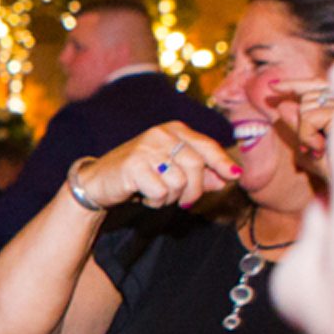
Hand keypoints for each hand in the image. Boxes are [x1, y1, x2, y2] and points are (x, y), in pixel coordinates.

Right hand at [78, 120, 241, 209]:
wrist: (98, 181)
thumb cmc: (139, 175)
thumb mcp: (172, 171)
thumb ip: (199, 173)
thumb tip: (227, 177)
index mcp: (173, 130)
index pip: (206, 146)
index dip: (222, 162)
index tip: (235, 176)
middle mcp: (161, 134)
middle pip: (197, 166)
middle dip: (194, 190)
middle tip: (184, 202)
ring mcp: (147, 148)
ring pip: (180, 182)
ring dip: (172, 198)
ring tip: (156, 194)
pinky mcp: (134, 165)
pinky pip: (161, 192)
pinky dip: (155, 201)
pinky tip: (143, 195)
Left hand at [249, 69, 333, 170]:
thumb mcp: (311, 148)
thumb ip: (299, 126)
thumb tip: (284, 105)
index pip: (318, 85)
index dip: (295, 84)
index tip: (272, 87)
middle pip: (308, 97)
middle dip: (302, 124)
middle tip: (315, 149)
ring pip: (306, 106)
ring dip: (305, 134)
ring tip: (321, 151)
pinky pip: (309, 117)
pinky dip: (307, 136)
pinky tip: (321, 149)